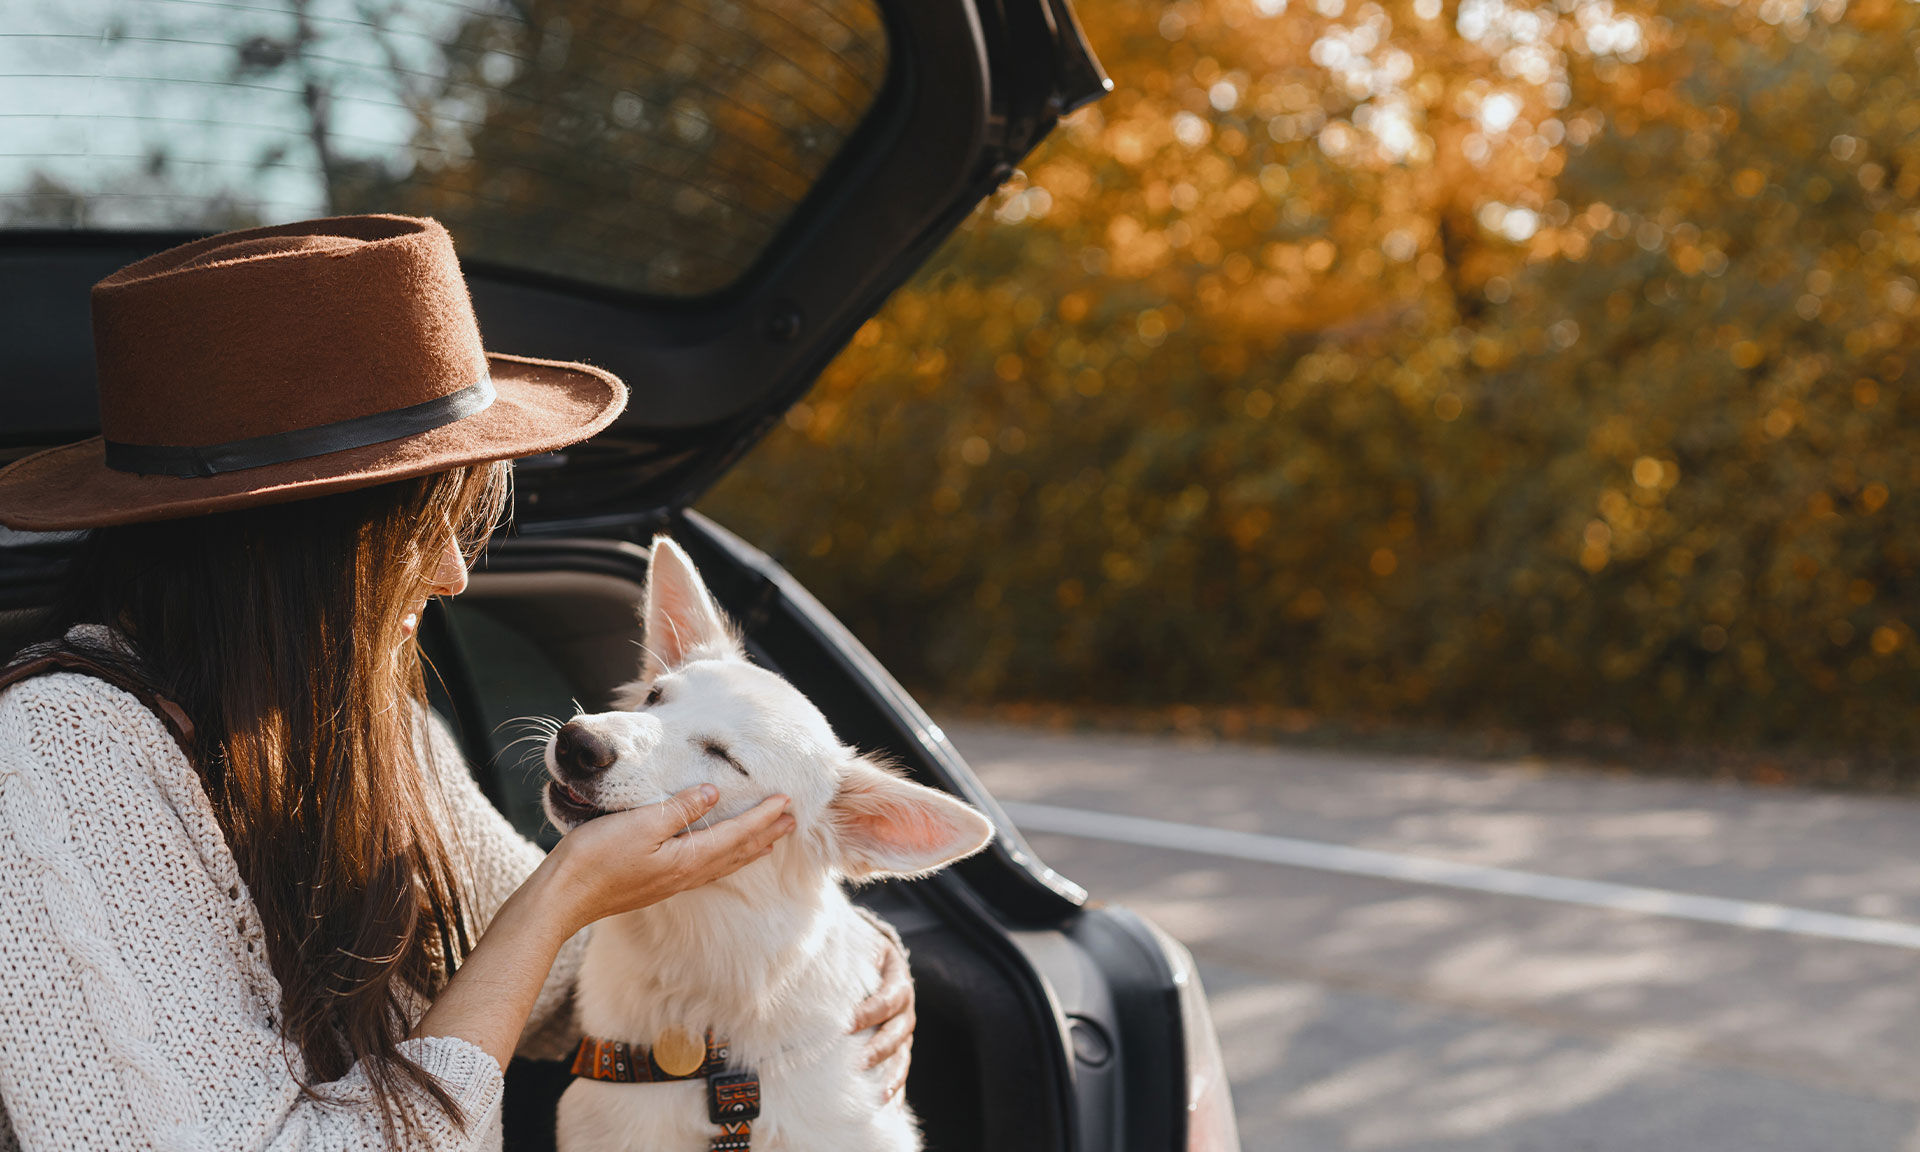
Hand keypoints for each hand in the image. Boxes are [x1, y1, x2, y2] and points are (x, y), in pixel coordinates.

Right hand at [546, 784, 793, 933]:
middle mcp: (684, 874)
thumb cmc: (595, 859)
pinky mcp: (655, 884)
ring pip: (721, 863)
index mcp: (686, 859)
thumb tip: (713, 794)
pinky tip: (718, 856)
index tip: (787, 801)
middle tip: (793, 821)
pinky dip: (723, 858)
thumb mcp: (639, 824)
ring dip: (748, 848)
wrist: (561, 899)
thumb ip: (678, 809)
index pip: (736, 834)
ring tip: (768, 840)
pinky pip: (703, 869)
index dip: (763, 817)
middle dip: (765, 834)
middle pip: (736, 852)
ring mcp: (670, 882)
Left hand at [849, 927, 914, 1101]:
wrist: (877, 959)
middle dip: (878, 1049)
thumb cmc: (860, 957)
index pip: (887, 1000)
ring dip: (892, 1077)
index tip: (846, 1025)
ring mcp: (904, 1033)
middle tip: (857, 1064)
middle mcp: (905, 1010)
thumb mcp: (857, 953)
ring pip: (902, 1057)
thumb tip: (806, 985)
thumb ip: (843, 967)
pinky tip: (889, 1108)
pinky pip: (900, 1072)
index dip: (869, 1013)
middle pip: (897, 1032)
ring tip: (879, 1096)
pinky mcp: (899, 1050)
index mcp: (897, 982)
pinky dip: (896, 1090)